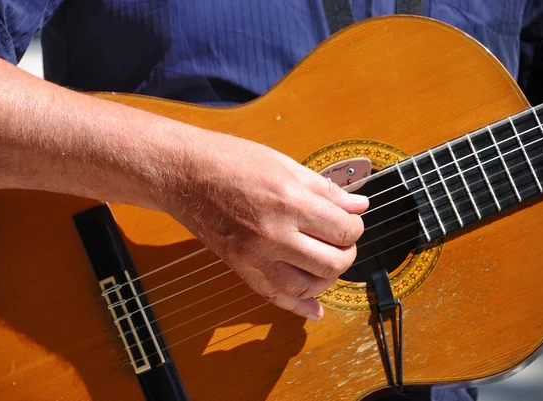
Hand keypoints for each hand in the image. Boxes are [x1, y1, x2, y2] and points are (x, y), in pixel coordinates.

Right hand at [161, 130, 367, 320]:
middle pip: (333, 262)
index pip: (344, 229)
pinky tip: (315, 310)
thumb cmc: (229, 160)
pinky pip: (276, 297)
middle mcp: (275, 234)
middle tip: (342, 240)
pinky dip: (300, 308)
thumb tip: (359, 205)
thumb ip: (325, 190)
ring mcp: (255, 255)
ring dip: (328, 278)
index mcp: (289, 202)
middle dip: (347, 252)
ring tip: (327, 263)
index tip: (350, 219)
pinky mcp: (241, 268)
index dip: (355, 225)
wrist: (183, 173)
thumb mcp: (284, 165)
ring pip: (309, 286)